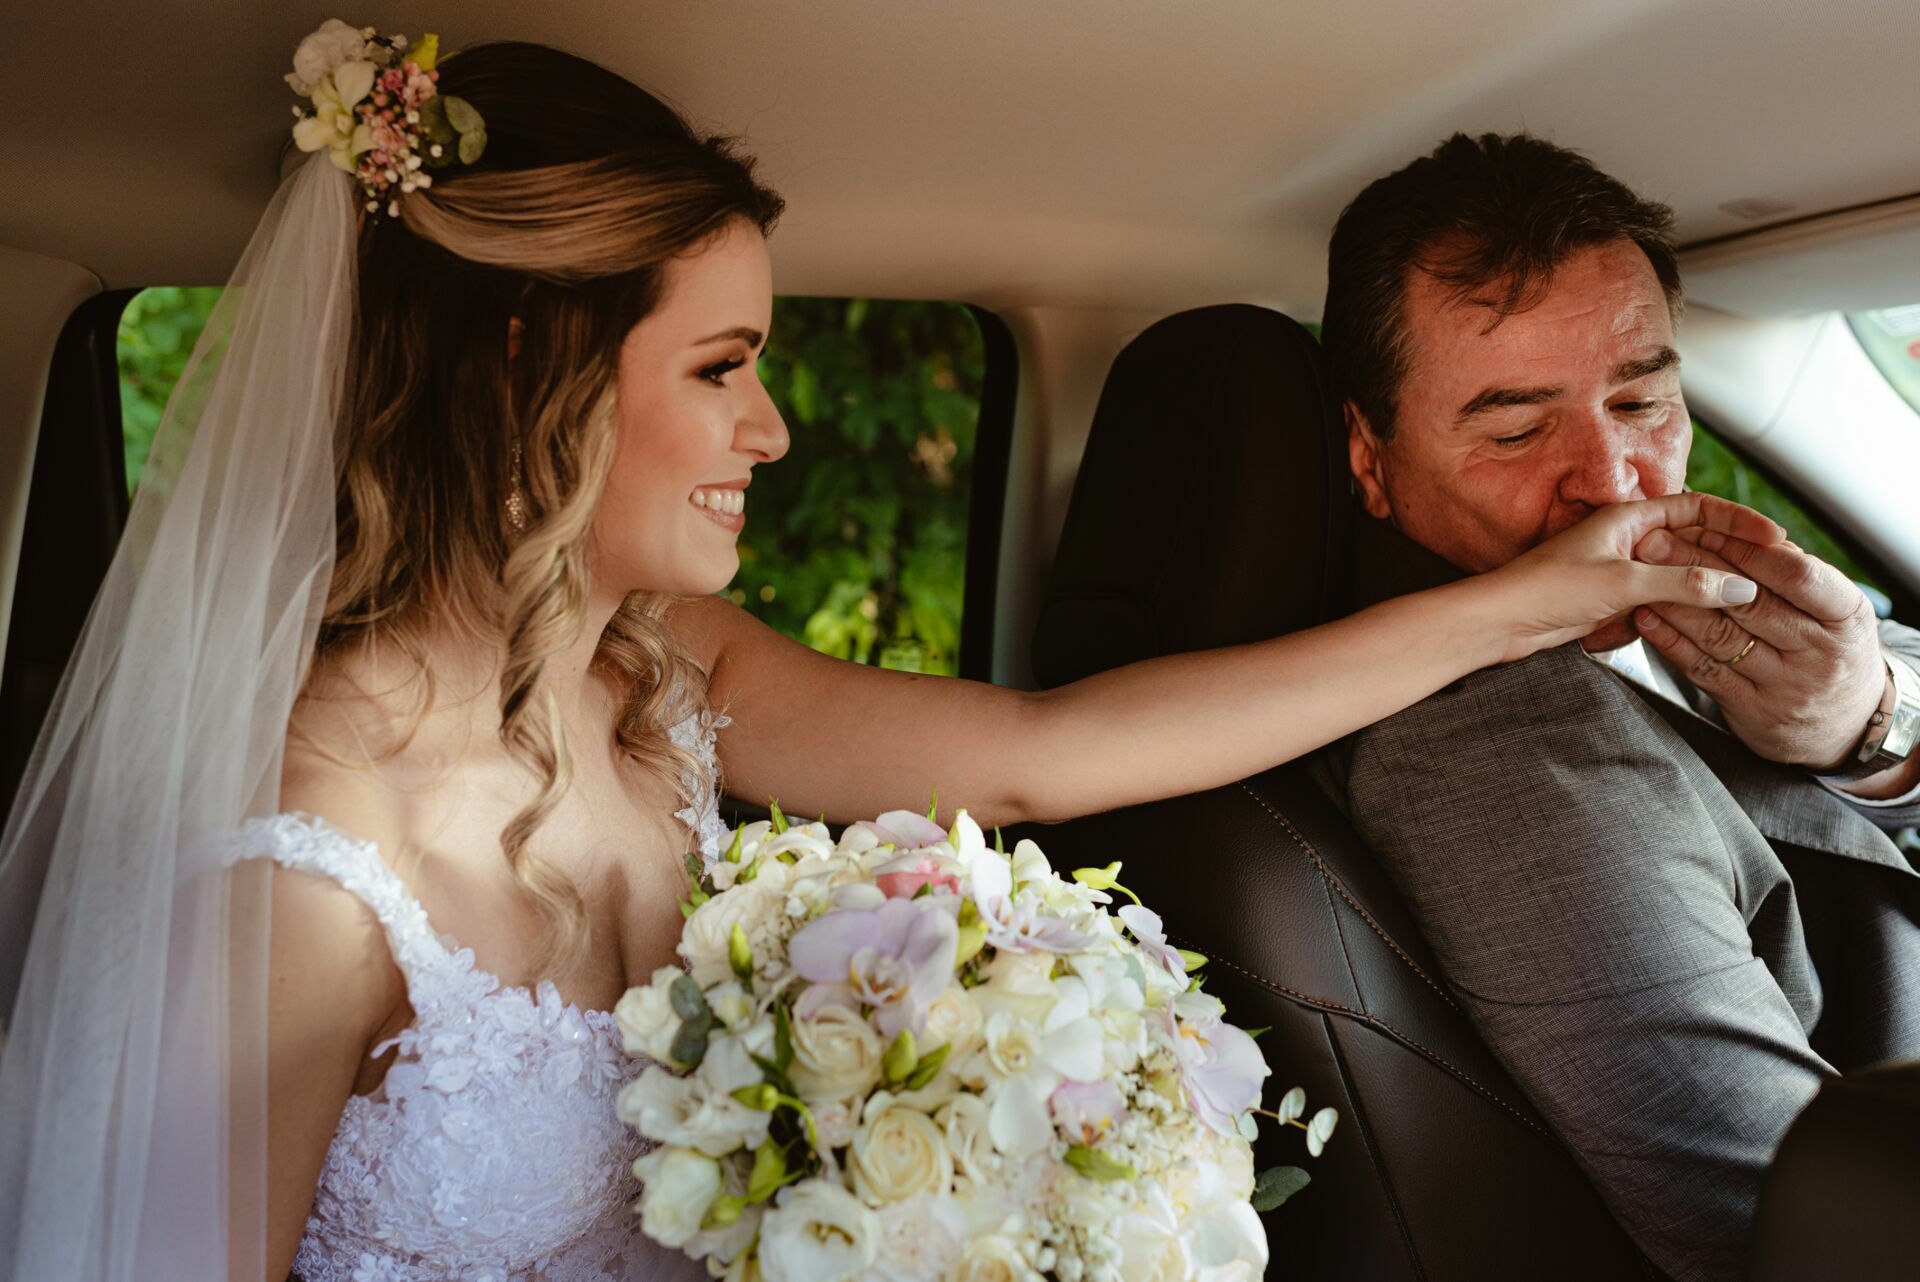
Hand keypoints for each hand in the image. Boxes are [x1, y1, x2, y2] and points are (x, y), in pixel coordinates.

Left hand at [1484, 493, 1779, 662]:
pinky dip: (1662, 614)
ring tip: (1727, 607)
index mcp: (1628, 518)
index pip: (1697, 508)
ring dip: (1691, 593)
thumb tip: (1738, 586)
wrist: (1498, 622)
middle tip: (1762, 579)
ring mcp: (1617, 570)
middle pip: (1691, 544)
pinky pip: (1651, 603)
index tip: (1773, 538)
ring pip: (1673, 578)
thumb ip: (1684, 583)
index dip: (1737, 521)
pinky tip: (1667, 627)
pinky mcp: (1607, 599)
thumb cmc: (1545, 589)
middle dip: (1722, 562)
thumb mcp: (1624, 583)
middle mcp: (1625, 539)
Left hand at [1630, 527, 1885, 768]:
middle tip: (1654, 541)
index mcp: (1848, 617)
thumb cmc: (1831, 649)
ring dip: (1676, 600)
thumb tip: (1749, 533)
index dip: (1749, 551)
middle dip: (1696, 566)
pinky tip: (1646, 617)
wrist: (1842, 726)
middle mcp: (1820, 653)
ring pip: (1721, 635)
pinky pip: (1702, 669)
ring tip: (1643, 571)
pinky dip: (1670, 641)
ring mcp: (1785, 685)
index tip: (1707, 529)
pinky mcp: (1750, 709)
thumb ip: (1797, 574)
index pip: (1797, 574)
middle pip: (1750, 601)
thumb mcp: (1836, 610)